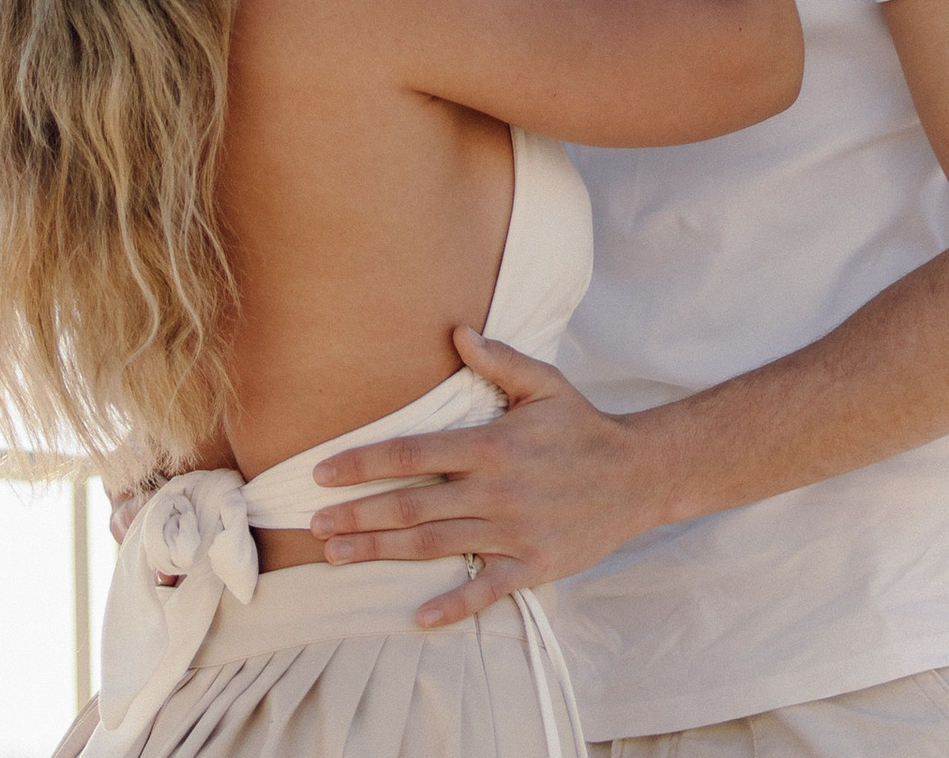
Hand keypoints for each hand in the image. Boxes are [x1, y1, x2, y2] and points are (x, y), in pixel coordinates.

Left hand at [310, 326, 664, 624]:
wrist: (636, 476)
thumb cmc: (581, 426)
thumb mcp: (544, 382)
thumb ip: (498, 360)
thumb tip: (455, 332)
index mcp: (493, 444)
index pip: (415, 454)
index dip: (365, 463)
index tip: (323, 473)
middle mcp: (497, 490)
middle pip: (413, 506)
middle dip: (358, 515)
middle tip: (312, 525)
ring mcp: (514, 532)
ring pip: (435, 545)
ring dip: (382, 553)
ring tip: (336, 556)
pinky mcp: (533, 566)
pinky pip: (486, 590)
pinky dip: (452, 606)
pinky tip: (417, 617)